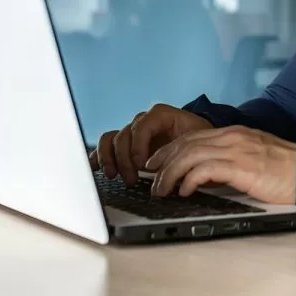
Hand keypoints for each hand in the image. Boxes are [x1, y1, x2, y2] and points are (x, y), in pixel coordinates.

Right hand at [89, 104, 213, 185]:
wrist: (199, 142)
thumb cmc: (199, 141)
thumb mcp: (197, 142)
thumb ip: (183, 151)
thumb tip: (171, 171)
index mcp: (162, 115)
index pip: (142, 125)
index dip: (139, 146)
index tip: (142, 166)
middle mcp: (144, 121)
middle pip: (124, 135)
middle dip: (125, 159)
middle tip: (132, 180)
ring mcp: (134, 132)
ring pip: (112, 139)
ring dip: (110, 159)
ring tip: (114, 175)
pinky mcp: (127, 145)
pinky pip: (107, 145)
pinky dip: (99, 155)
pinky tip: (95, 167)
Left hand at [144, 126, 295, 204]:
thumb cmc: (285, 169)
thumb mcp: (254, 157)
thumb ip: (231, 159)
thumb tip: (206, 175)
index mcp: (235, 134)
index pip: (193, 136)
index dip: (170, 149)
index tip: (156, 164)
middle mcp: (233, 137)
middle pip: (186, 143)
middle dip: (163, 161)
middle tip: (150, 178)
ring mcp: (237, 149)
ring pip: (189, 155)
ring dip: (169, 173)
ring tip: (161, 190)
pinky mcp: (241, 166)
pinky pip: (204, 169)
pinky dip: (188, 180)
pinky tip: (184, 192)